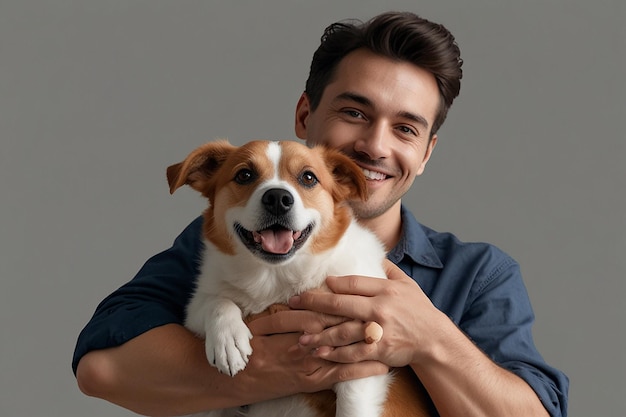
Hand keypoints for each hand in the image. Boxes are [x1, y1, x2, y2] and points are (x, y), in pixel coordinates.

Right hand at [243, 307, 388, 394]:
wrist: (237, 374)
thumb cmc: (252, 344)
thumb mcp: (265, 320)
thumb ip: (287, 308)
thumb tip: (307, 295)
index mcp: (296, 322)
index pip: (328, 308)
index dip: (349, 301)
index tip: (369, 293)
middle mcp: (306, 339)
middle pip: (341, 325)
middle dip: (365, 318)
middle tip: (389, 312)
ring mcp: (310, 361)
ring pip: (345, 348)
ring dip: (370, 341)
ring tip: (392, 335)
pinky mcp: (312, 380)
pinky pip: (342, 374)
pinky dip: (363, 370)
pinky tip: (382, 366)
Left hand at [288, 259, 441, 367]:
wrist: (435, 340)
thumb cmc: (419, 310)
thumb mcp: (407, 284)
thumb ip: (388, 269)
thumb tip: (373, 254)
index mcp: (386, 290)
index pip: (354, 283)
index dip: (334, 283)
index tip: (318, 283)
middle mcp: (381, 308)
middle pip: (341, 304)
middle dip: (314, 303)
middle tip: (293, 303)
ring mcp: (379, 331)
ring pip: (343, 331)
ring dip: (319, 334)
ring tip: (300, 335)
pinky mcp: (380, 351)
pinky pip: (353, 353)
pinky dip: (335, 354)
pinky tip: (320, 353)